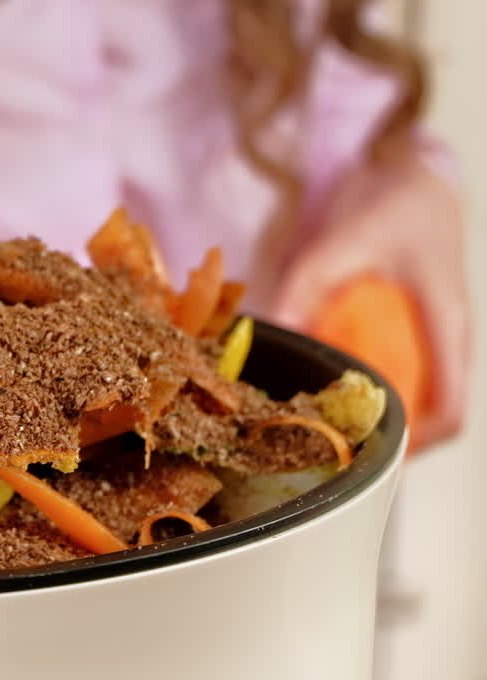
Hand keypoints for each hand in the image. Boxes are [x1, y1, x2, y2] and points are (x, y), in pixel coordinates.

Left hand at [270, 148, 469, 449]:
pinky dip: (374, 389)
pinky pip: (405, 374)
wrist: (413, 178)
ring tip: (326, 428)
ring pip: (421, 399)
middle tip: (332, 450)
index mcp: (446, 324)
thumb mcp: (342, 241)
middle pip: (434, 416)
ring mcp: (437, 337)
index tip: (366, 458)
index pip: (449, 410)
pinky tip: (330, 388)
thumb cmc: (390, 207)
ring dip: (381, 417)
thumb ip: (305, 285)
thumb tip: (273, 329)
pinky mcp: (419, 331)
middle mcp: (448, 339)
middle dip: (388, 439)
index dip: (414, 446)